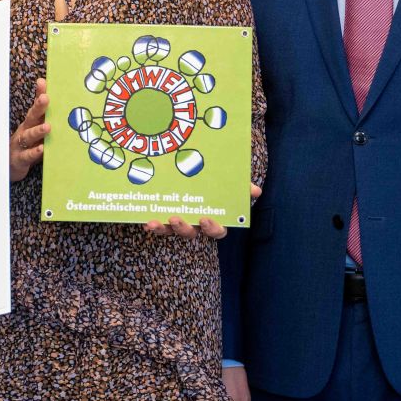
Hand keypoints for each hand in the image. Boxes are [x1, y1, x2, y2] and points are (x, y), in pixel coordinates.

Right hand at [10, 79, 49, 181]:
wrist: (11, 166)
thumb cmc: (28, 145)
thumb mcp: (36, 130)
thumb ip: (45, 116)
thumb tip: (54, 99)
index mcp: (31, 122)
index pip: (36, 106)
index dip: (39, 94)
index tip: (43, 83)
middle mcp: (25, 130)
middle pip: (31, 117)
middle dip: (38, 107)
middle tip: (46, 98)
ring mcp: (21, 144)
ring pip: (29, 136)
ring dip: (37, 131)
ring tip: (48, 127)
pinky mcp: (20, 159)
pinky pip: (28, 155)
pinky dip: (34, 152)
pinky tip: (42, 149)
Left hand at [143, 183, 260, 238]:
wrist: (187, 167)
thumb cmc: (214, 182)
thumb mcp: (227, 182)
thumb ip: (240, 186)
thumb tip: (256, 190)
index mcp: (212, 217)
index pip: (217, 230)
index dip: (212, 228)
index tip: (205, 218)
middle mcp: (194, 223)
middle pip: (190, 233)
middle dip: (183, 228)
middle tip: (175, 218)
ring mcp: (176, 222)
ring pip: (169, 231)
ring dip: (162, 228)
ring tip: (154, 221)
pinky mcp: (160, 217)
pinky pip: (155, 224)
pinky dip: (150, 223)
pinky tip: (144, 219)